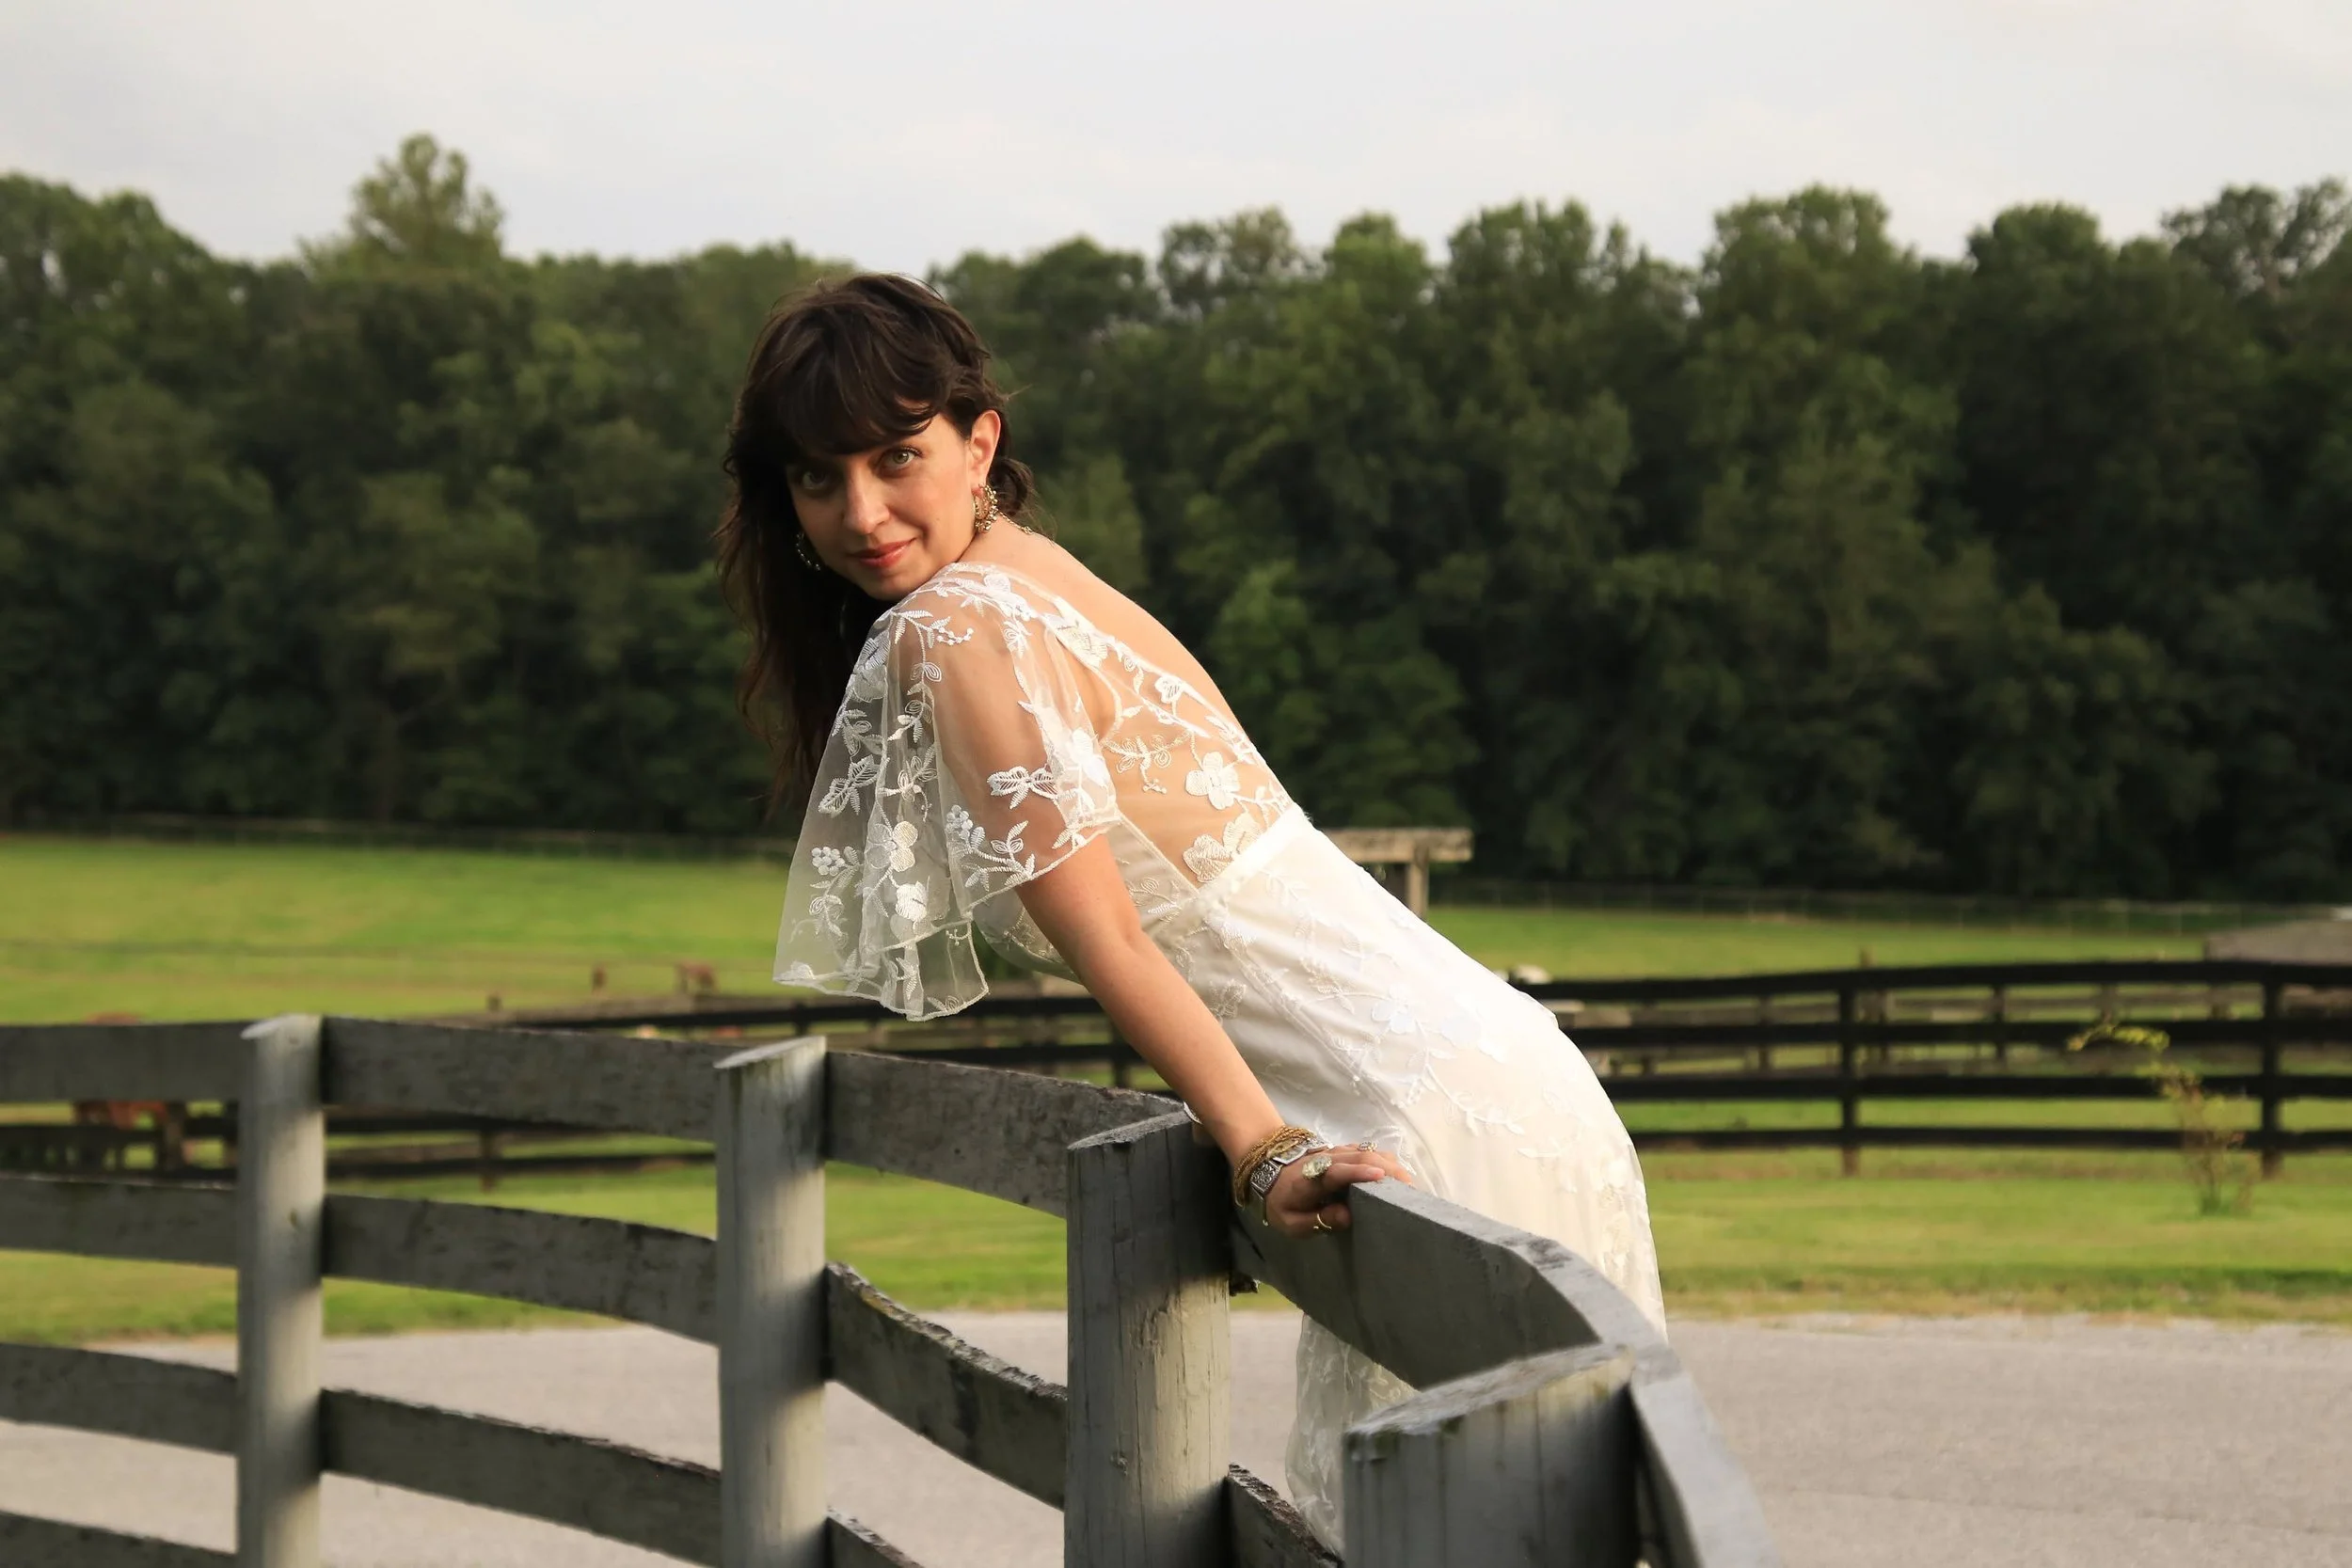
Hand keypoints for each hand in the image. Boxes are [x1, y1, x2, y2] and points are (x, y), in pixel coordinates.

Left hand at [1262, 1145, 1414, 1237]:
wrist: (1270, 1173)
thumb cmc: (1284, 1203)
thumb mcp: (1291, 1222)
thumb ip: (1317, 1221)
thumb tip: (1347, 1215)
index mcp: (1311, 1179)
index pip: (1336, 1170)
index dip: (1358, 1172)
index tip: (1381, 1177)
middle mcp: (1327, 1160)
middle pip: (1361, 1157)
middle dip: (1388, 1170)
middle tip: (1411, 1192)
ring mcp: (1337, 1152)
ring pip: (1368, 1151)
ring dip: (1391, 1165)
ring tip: (1410, 1187)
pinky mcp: (1345, 1151)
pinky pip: (1369, 1151)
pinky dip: (1386, 1162)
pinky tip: (1398, 1177)